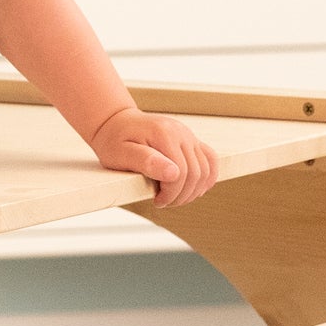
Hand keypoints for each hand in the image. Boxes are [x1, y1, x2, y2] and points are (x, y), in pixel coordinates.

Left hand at [90, 106, 218, 207]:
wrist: (117, 123)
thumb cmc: (115, 141)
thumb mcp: (121, 153)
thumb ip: (146, 162)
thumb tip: (174, 174)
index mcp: (164, 135)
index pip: (181, 174)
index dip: (172, 194)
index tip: (157, 201)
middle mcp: (181, 132)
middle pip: (196, 174)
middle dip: (181, 195)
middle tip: (163, 202)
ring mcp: (188, 135)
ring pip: (205, 170)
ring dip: (193, 191)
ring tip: (173, 197)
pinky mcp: (191, 140)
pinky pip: (210, 160)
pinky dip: (207, 178)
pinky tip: (194, 189)